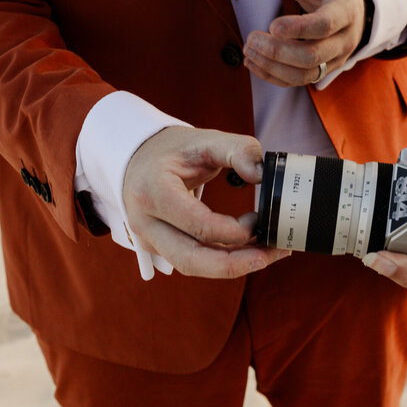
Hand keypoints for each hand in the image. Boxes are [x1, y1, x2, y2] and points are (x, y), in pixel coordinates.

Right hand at [123, 127, 290, 277]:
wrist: (136, 158)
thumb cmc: (171, 149)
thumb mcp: (205, 139)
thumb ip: (239, 149)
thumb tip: (263, 174)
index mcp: (153, 192)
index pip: (198, 226)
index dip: (234, 230)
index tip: (258, 219)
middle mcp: (145, 222)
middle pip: (191, 260)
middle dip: (235, 264)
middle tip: (270, 255)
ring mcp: (148, 239)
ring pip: (191, 266)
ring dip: (231, 266)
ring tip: (266, 255)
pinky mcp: (158, 248)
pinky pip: (191, 261)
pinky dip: (220, 261)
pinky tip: (248, 251)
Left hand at [240, 0, 365, 86]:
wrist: (353, 6)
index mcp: (344, 10)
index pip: (324, 25)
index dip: (297, 29)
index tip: (272, 25)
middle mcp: (343, 40)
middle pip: (311, 57)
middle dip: (277, 51)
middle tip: (252, 39)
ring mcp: (335, 60)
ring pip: (303, 75)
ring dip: (271, 67)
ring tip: (249, 51)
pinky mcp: (323, 71)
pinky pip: (297, 81)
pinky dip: (272, 76)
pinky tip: (253, 63)